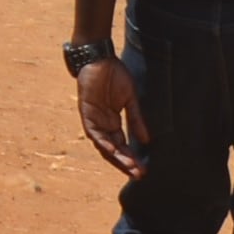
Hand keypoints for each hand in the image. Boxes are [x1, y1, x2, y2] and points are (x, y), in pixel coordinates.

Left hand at [74, 57, 147, 175]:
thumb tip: (146, 140)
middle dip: (125, 163)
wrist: (100, 59)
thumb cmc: (115, 75)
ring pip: (104, 145)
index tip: (143, 170)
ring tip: (129, 167)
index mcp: (112, 122)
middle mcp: (103, 125)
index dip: (131, 158)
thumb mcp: (130, 99)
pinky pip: (94, 132)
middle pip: (113, 150)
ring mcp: (94, 120)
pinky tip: (113, 150)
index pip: (122, 146)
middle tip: (138, 175)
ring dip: (116, 156)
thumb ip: (136, 119)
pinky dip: (103, 142)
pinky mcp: (86, 113)